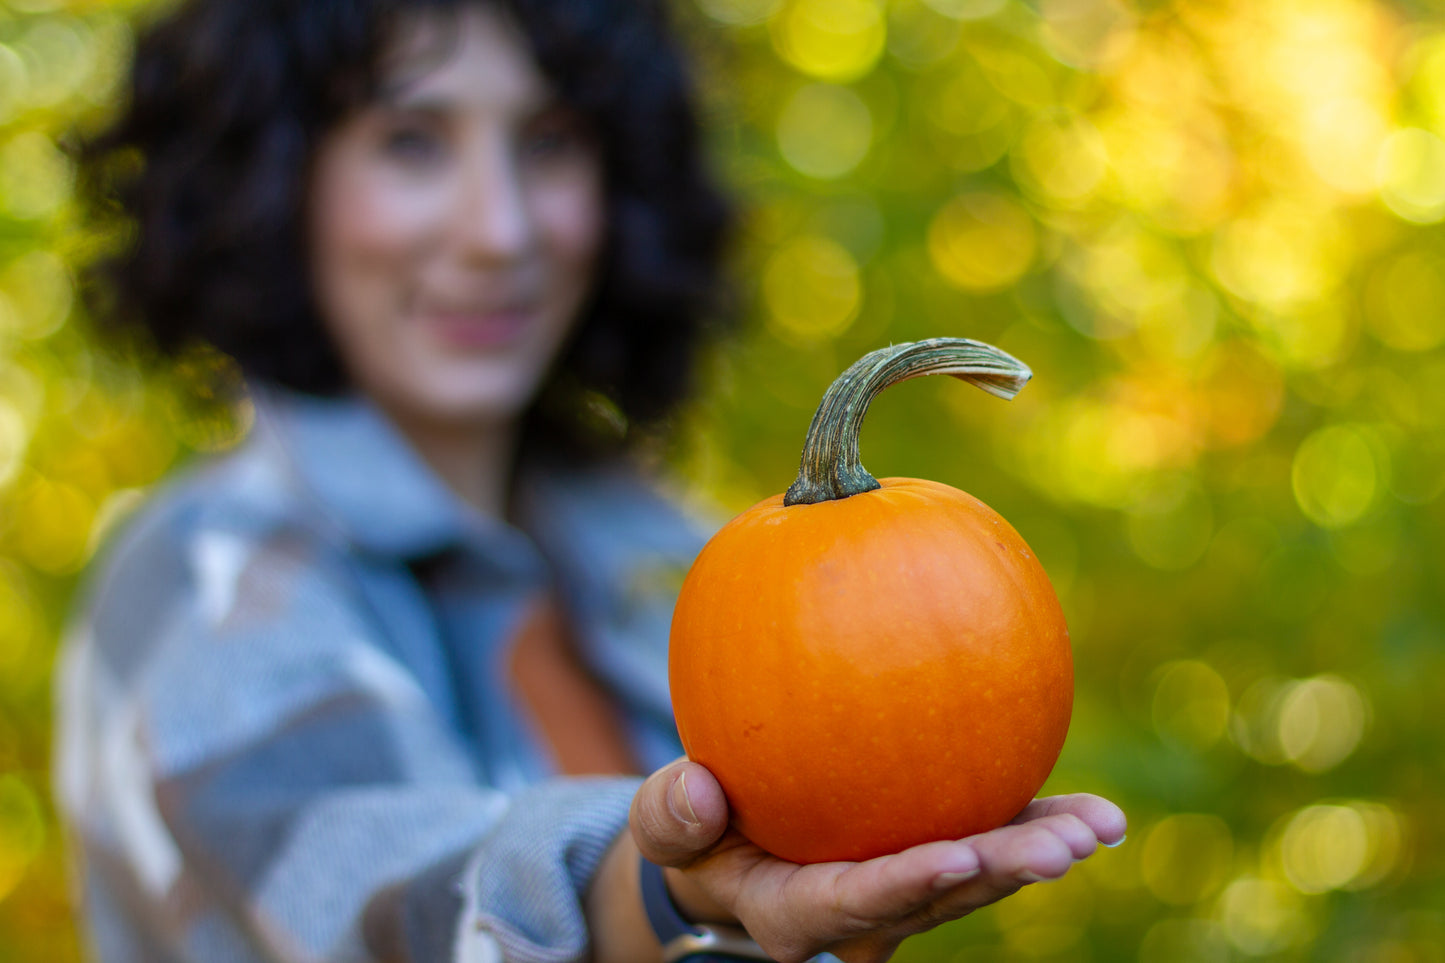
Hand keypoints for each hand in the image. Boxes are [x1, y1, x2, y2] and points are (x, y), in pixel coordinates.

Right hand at [630, 760, 1125, 962]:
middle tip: (1062, 847)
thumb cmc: (694, 833)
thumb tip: (701, 788)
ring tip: (1098, 826)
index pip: (853, 904)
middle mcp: (862, 917)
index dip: (906, 886)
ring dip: (1034, 854)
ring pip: (974, 881)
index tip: (955, 857)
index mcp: (794, 912)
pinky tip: (1095, 811)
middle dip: (999, 875)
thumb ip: (673, 814)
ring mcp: (900, 897)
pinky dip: (1034, 824)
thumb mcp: (666, 823)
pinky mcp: (927, 864)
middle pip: (937, 900)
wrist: (728, 852)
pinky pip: (982, 841)